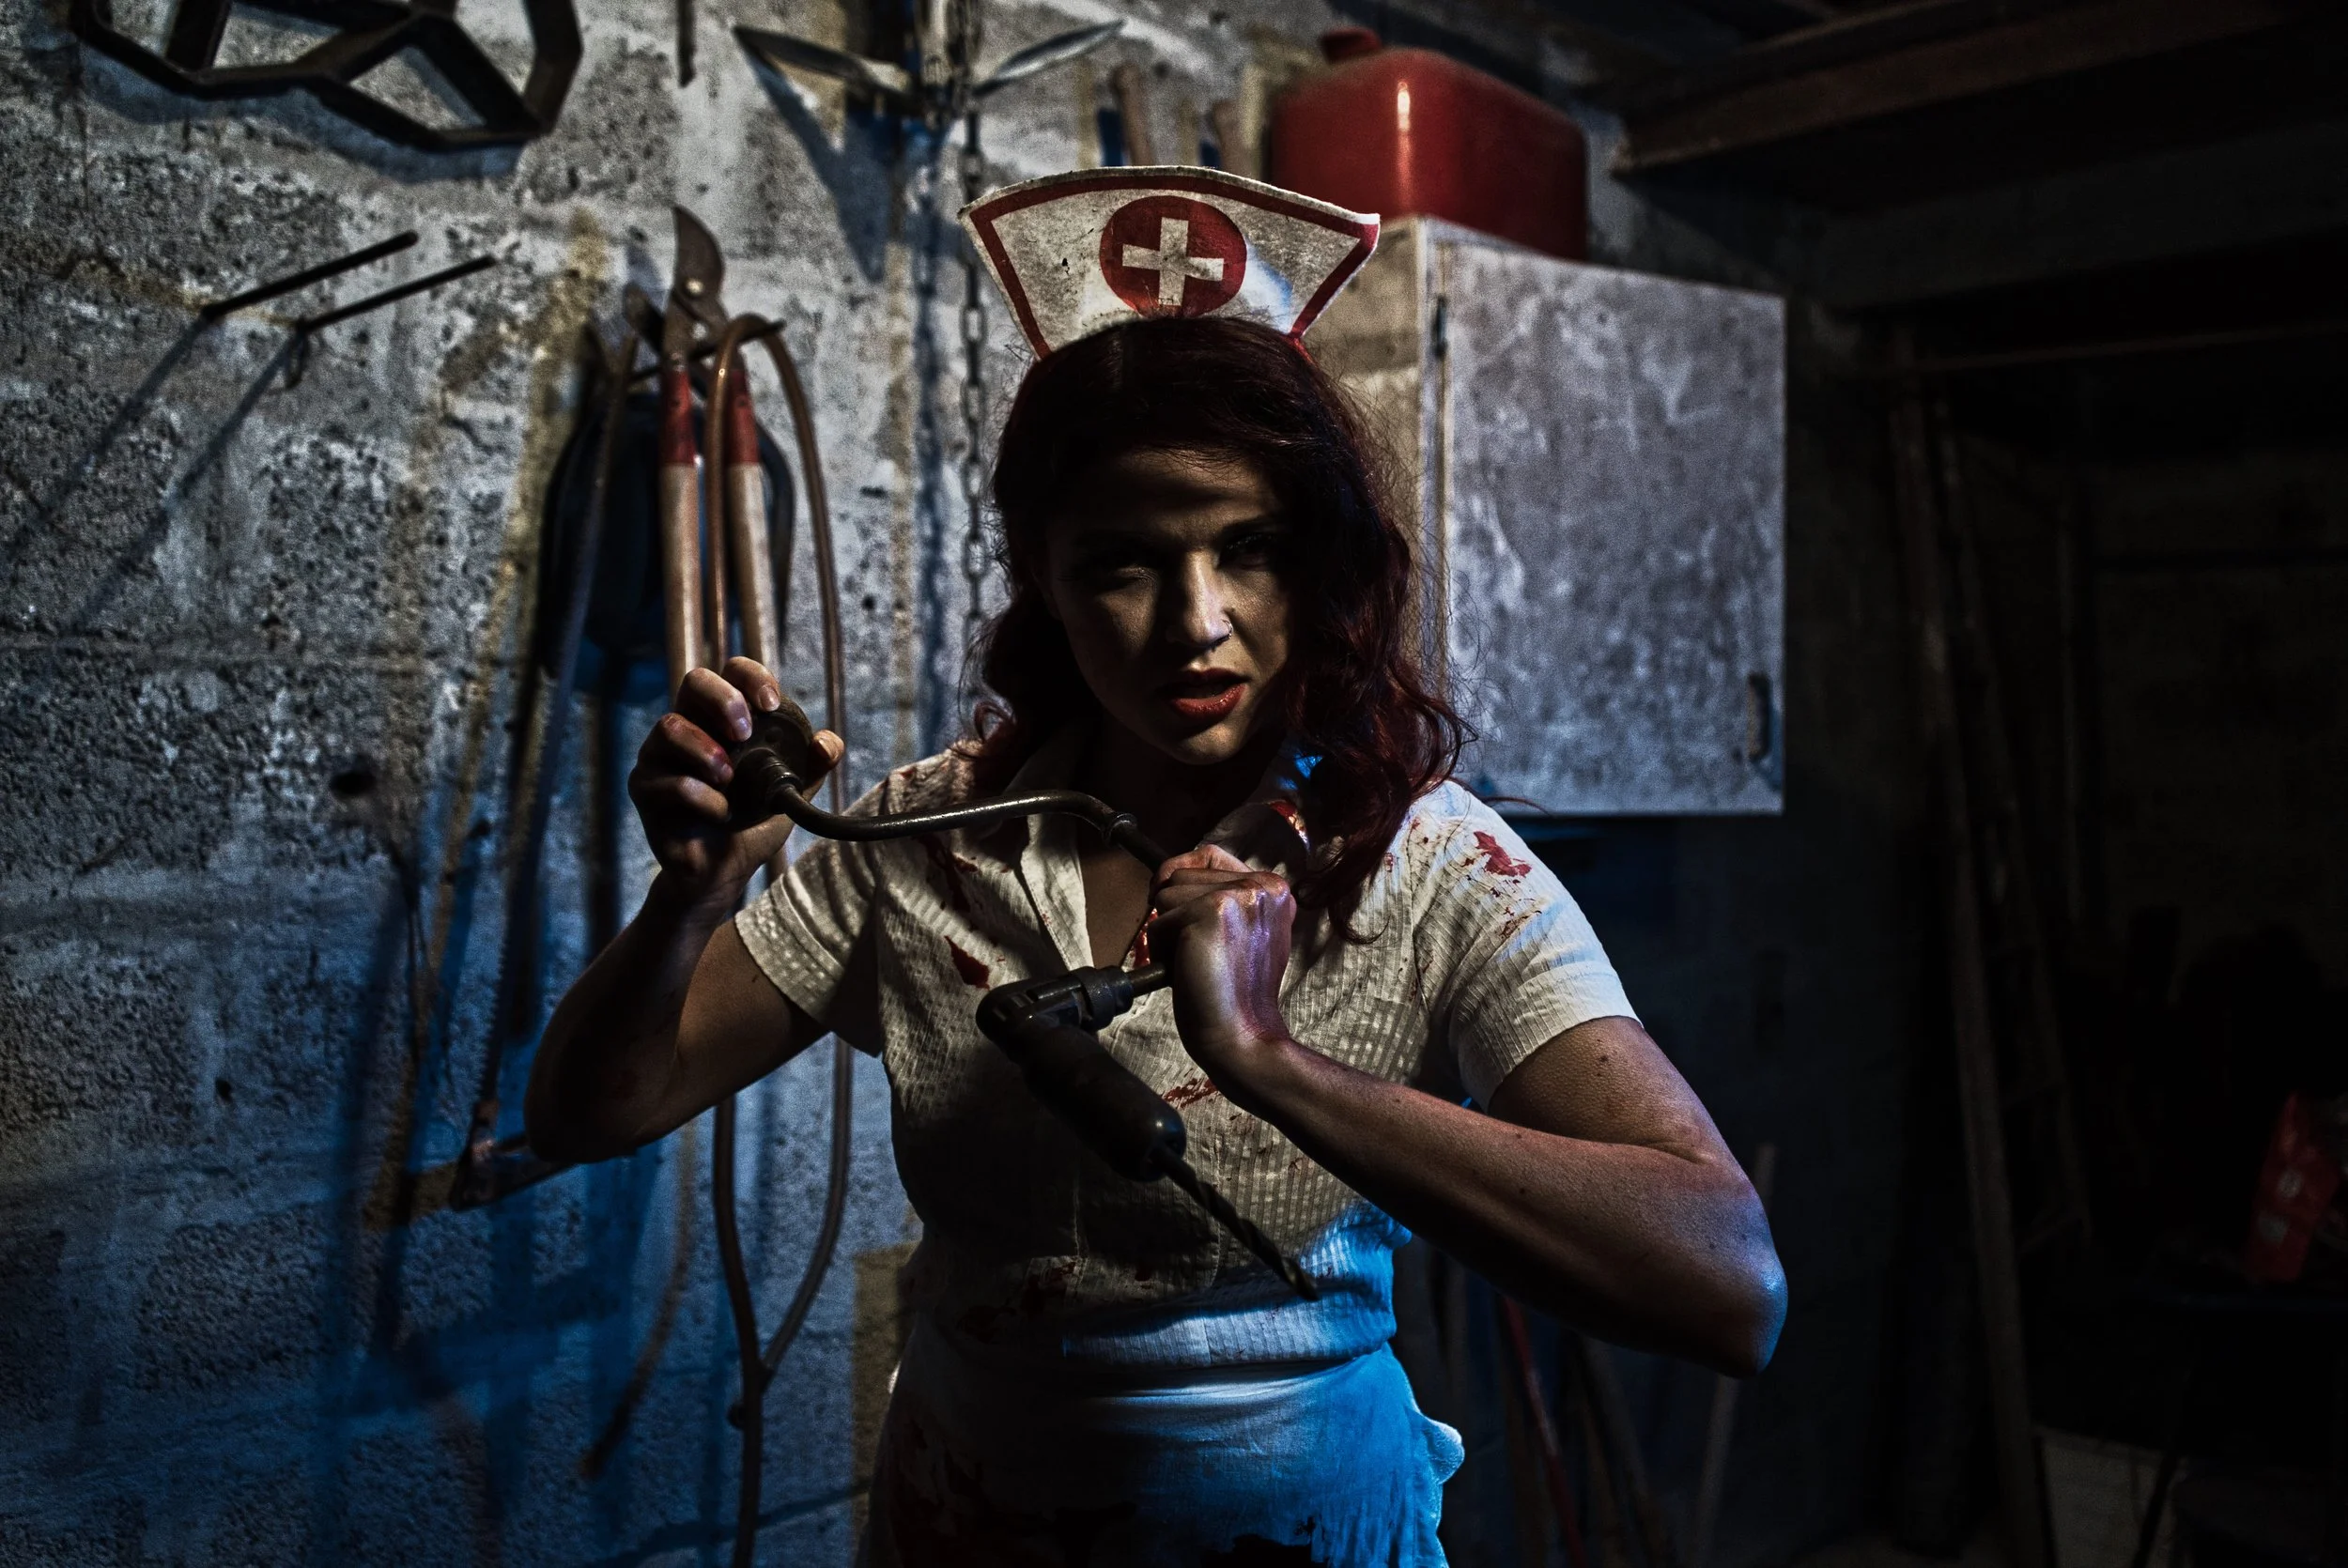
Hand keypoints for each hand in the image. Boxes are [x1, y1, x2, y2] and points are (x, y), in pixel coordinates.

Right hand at [628, 657, 840, 902]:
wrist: (724, 871)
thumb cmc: (751, 822)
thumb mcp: (789, 791)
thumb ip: (811, 765)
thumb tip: (827, 743)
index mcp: (720, 718)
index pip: (730, 672)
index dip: (750, 677)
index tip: (772, 704)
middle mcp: (687, 727)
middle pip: (693, 681)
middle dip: (724, 701)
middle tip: (746, 733)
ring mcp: (659, 756)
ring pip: (670, 727)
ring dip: (706, 750)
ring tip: (730, 779)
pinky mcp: (644, 789)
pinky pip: (667, 781)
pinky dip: (702, 798)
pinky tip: (721, 813)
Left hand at [1148, 845, 1297, 1091]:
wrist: (1243, 1036)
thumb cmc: (1236, 994)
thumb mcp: (1244, 935)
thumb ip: (1222, 900)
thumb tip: (1167, 876)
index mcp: (1273, 889)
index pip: (1209, 854)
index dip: (1180, 871)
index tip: (1169, 897)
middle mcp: (1262, 885)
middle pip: (1179, 874)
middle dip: (1175, 914)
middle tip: (1202, 955)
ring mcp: (1238, 896)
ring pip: (1164, 896)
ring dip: (1168, 935)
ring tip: (1197, 964)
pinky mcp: (1210, 912)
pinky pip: (1157, 923)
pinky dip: (1161, 953)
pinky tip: (1189, 972)